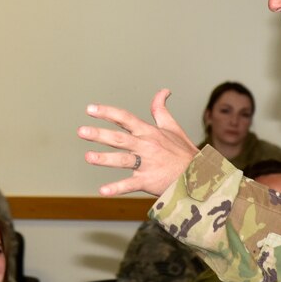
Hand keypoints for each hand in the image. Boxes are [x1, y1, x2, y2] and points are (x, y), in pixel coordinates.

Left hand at [78, 89, 197, 196]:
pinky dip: (117, 188)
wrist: (199, 176)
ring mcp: (147, 164)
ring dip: (105, 159)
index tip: (89, 109)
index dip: (107, 112)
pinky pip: (130, 185)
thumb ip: (161, 110)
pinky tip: (103, 191)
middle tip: (81, 131)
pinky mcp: (149, 181)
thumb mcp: (173, 128)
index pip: (125, 118)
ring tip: (88, 157)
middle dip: (100, 134)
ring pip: (123, 160)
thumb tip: (163, 91)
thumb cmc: (183, 153)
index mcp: (149, 132)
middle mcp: (146, 146)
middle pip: (120, 138)